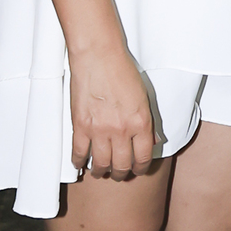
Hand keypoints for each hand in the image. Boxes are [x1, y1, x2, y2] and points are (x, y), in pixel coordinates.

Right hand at [68, 47, 156, 177]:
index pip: (144, 157)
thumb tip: (151, 140)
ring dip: (102, 171)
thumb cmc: (121, 70)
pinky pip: (79, 153)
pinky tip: (81, 163)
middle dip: (121, 173)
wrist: (98, 56)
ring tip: (101, 171)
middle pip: (122, 165)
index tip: (138, 169)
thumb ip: (147, 122)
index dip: (141, 168)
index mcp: (141, 122)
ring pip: (101, 164)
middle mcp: (121, 130)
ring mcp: (99, 130)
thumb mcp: (144, 96)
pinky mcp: (80, 126)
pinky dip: (79, 162)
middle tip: (119, 174)